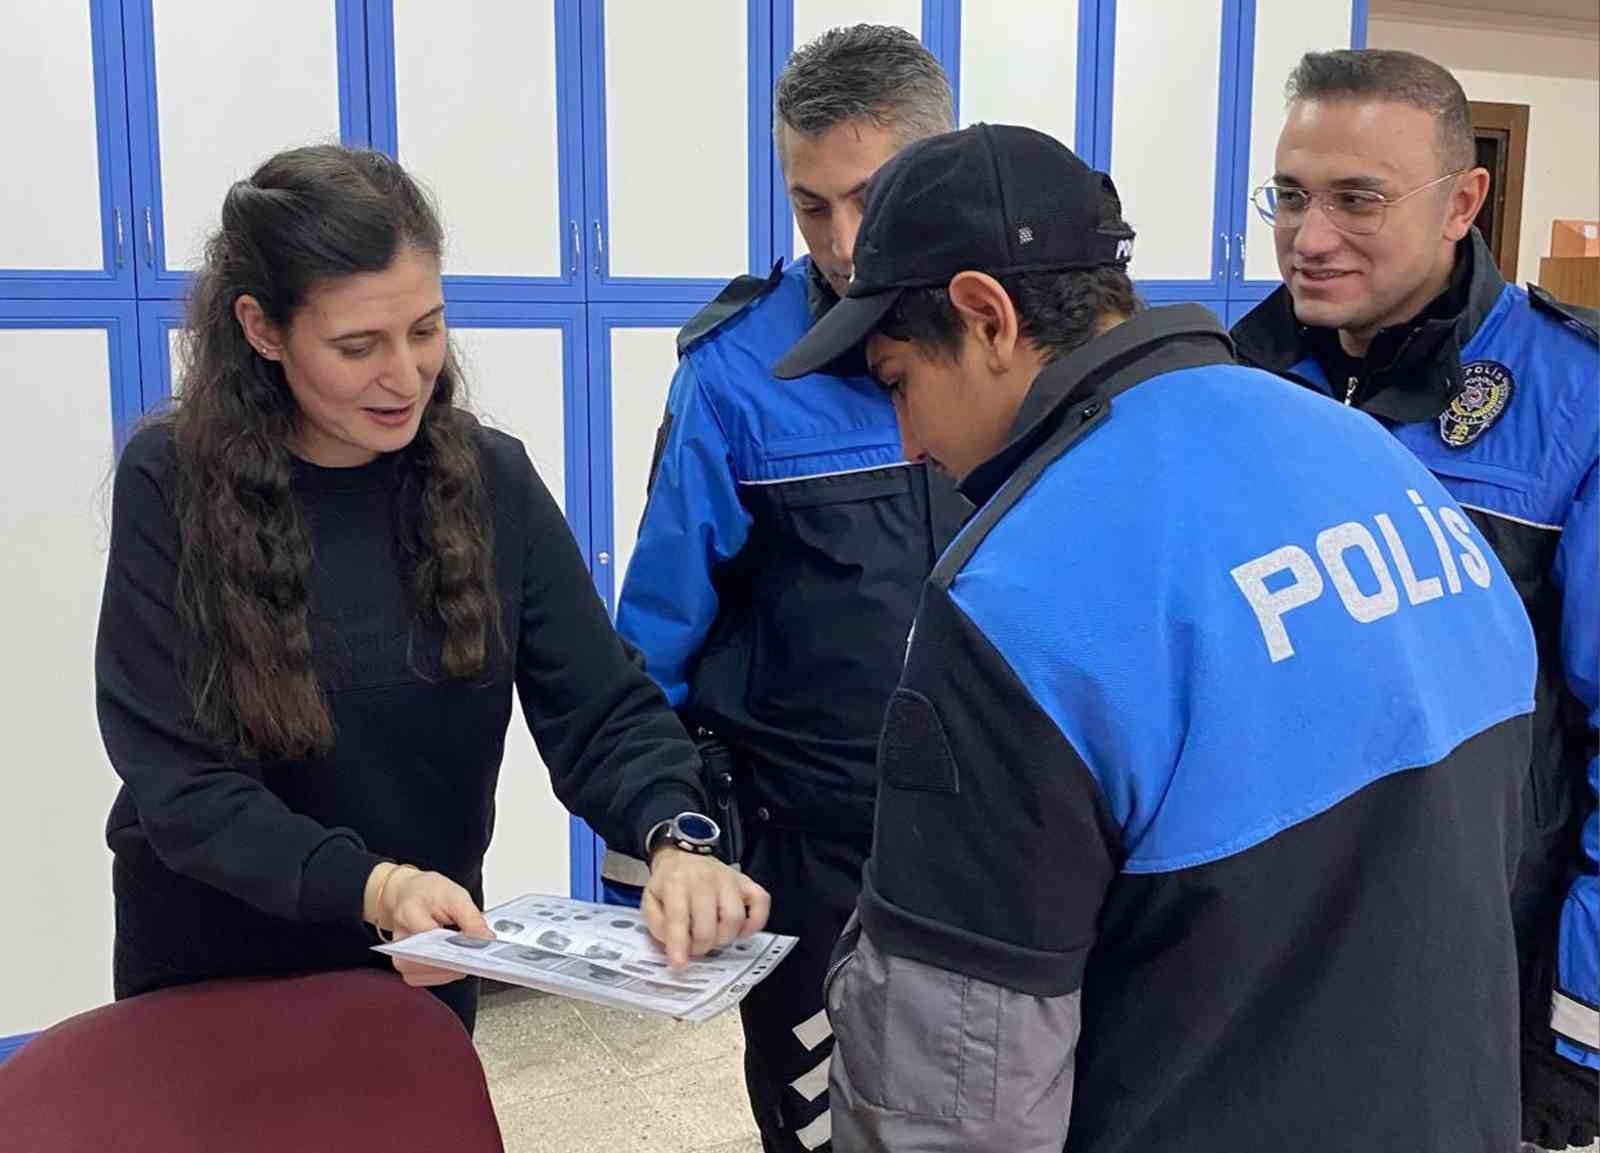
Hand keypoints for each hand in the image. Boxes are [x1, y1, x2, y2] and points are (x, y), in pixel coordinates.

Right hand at [365, 863, 493, 987]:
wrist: (410, 896)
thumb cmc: (428, 894)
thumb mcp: (455, 896)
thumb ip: (472, 918)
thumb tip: (487, 939)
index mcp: (409, 913)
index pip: (434, 939)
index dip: (459, 947)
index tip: (478, 950)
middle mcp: (399, 939)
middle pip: (428, 963)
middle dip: (456, 962)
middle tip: (475, 956)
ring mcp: (400, 957)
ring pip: (429, 975)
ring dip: (452, 969)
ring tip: (464, 955)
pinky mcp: (406, 968)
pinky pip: (427, 979)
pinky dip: (445, 973)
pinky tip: (454, 961)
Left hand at [642, 848, 770, 966]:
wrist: (684, 855)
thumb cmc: (668, 883)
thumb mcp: (650, 900)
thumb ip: (657, 924)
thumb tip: (674, 945)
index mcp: (676, 883)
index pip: (679, 918)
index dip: (679, 945)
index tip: (679, 965)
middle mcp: (705, 880)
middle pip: (710, 925)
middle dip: (702, 946)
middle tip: (695, 949)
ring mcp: (730, 880)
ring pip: (735, 918)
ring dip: (724, 938)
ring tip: (713, 938)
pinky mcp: (747, 882)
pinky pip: (761, 902)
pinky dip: (755, 922)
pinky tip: (740, 931)